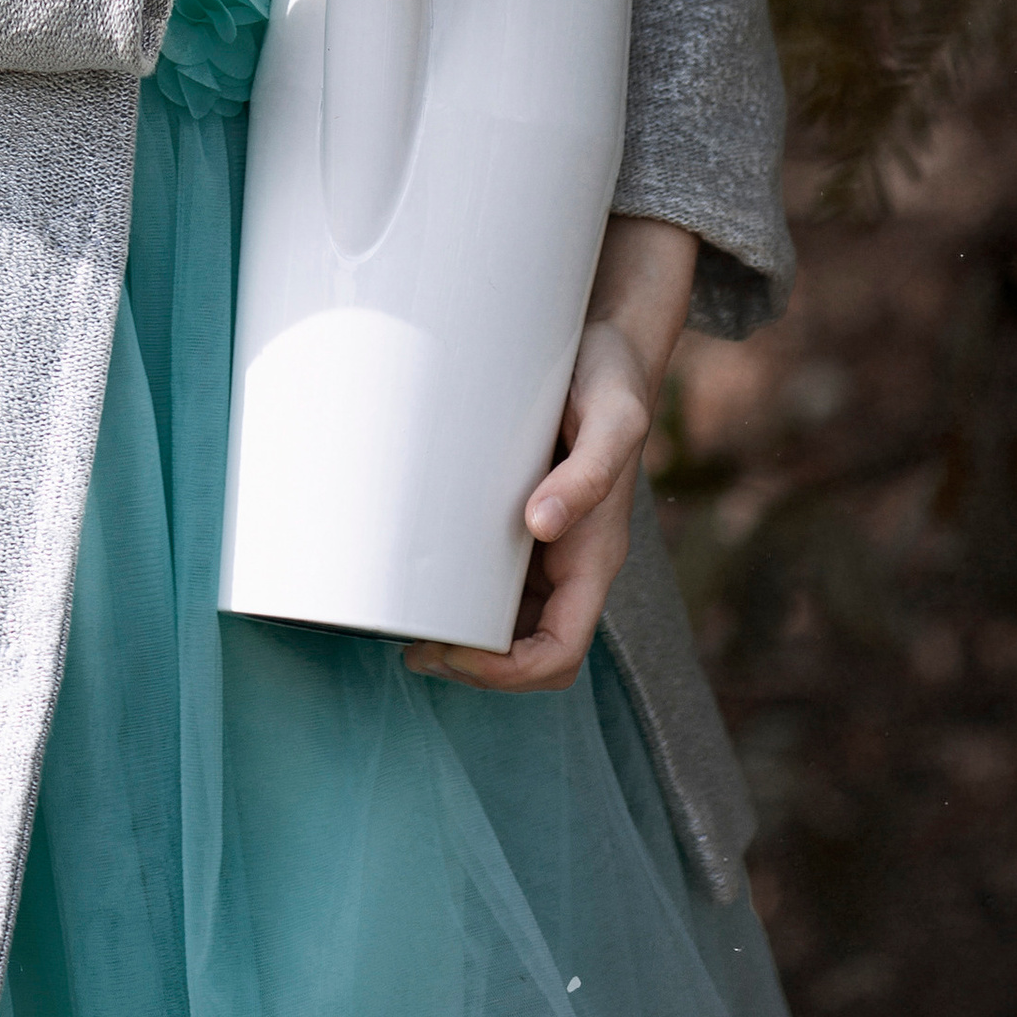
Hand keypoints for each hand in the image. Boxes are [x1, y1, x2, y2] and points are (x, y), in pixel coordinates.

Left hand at [404, 215, 698, 694]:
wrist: (609, 343)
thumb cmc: (612, 381)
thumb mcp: (614, 420)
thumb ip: (587, 474)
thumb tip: (540, 525)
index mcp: (596, 557)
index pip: (559, 653)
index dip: (509, 673)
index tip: (452, 651)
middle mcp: (569, 560)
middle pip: (526, 652)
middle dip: (472, 664)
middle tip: (410, 645)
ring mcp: (544, 543)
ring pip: (504, 621)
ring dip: (459, 636)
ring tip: (403, 618)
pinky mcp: (518, 515)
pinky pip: (488, 575)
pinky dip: (455, 591)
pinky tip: (417, 569)